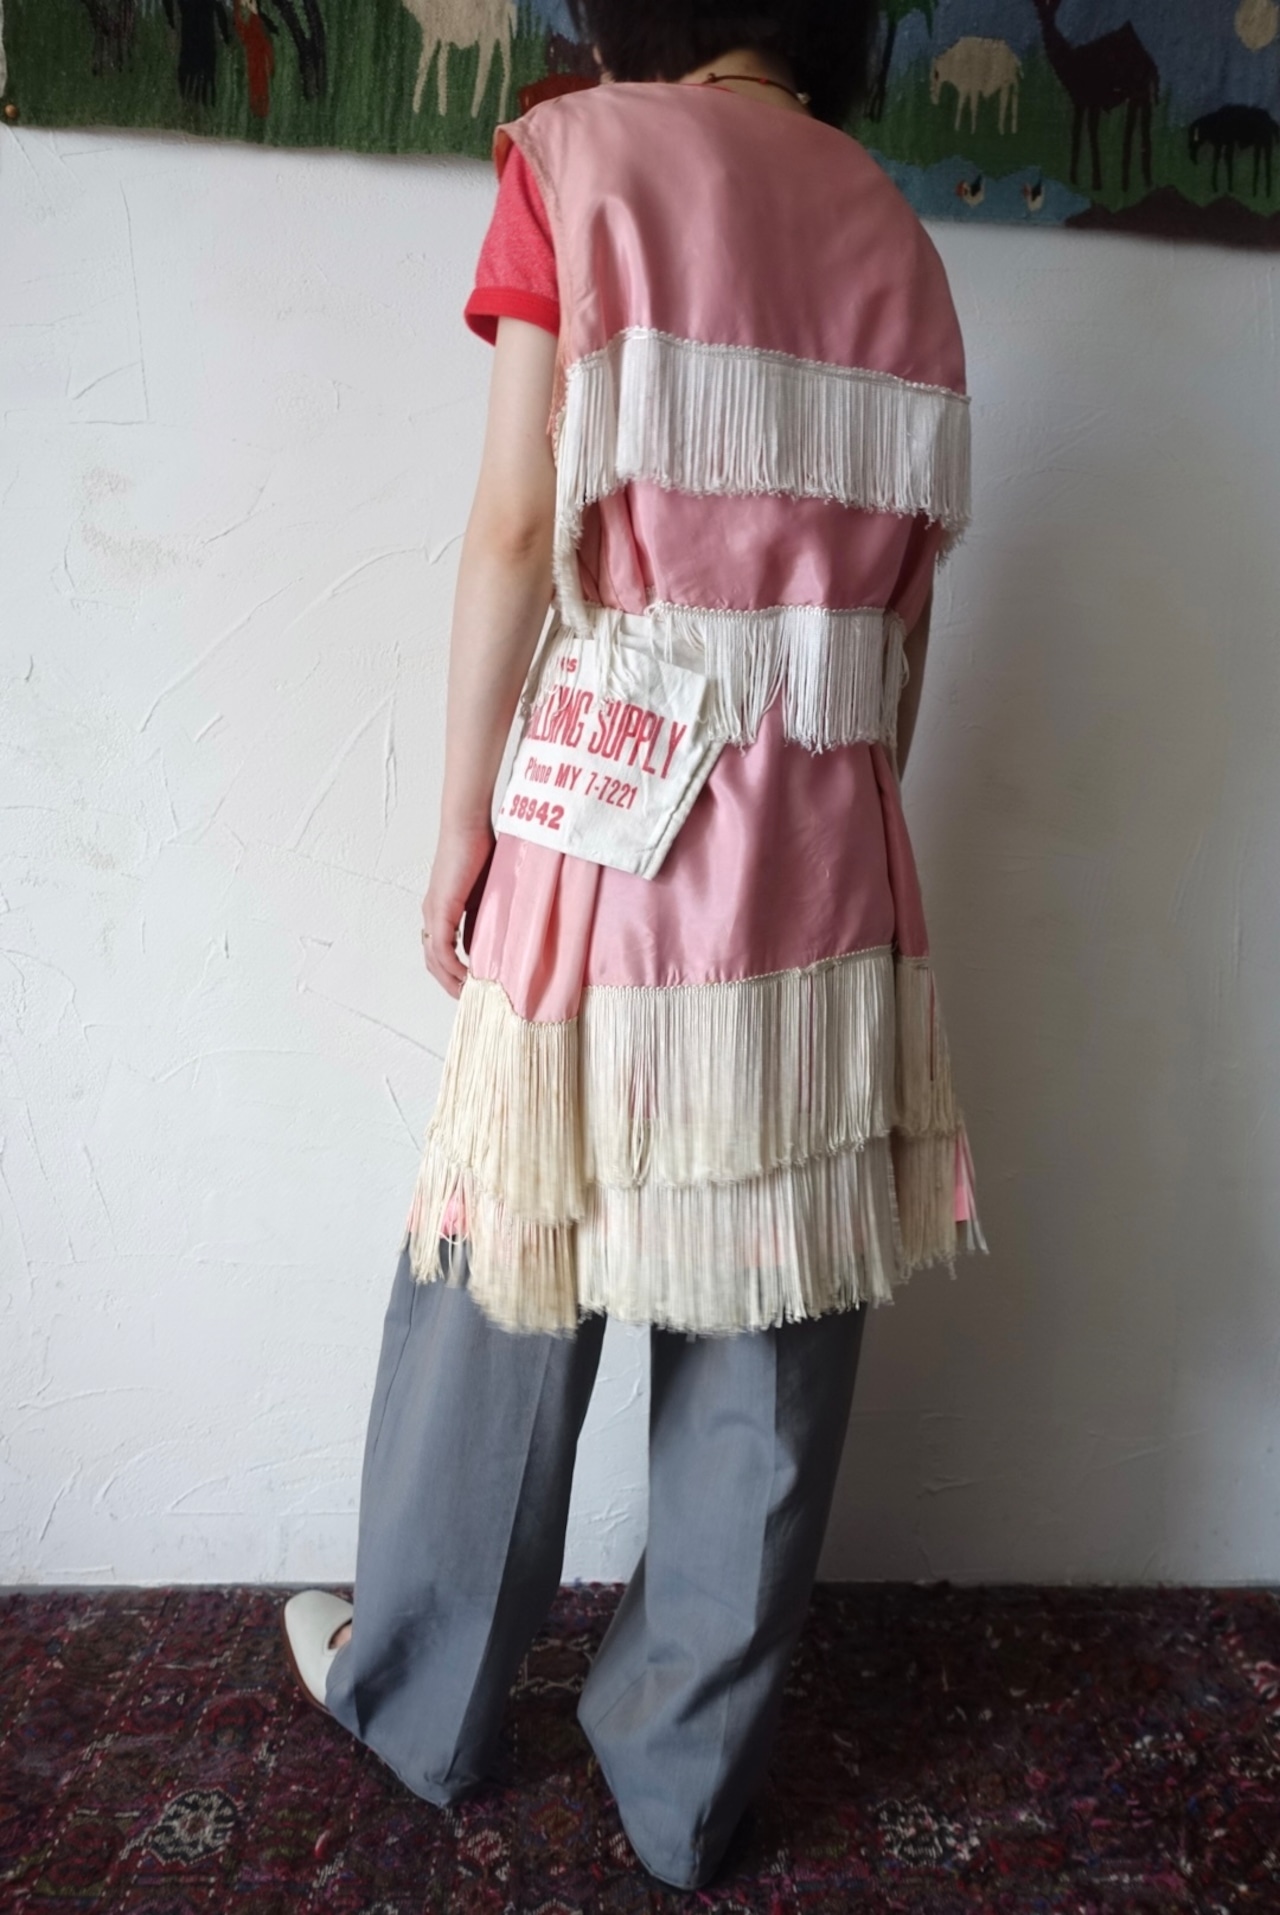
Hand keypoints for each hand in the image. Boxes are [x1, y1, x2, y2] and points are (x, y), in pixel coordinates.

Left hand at [420, 822, 493, 997]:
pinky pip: (441, 948)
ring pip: (434, 959)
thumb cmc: (480, 850)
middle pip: (433, 960)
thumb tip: (485, 946)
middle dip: (449, 983)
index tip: (472, 986)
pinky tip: (465, 977)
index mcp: (441, 910)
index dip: (452, 971)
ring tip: (467, 994)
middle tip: (468, 998)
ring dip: (449, 980)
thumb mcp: (486, 894)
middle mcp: (432, 914)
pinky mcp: (439, 910)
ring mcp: (433, 913)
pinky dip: (451, 966)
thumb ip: (483, 919)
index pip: (440, 950)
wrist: (468, 826)